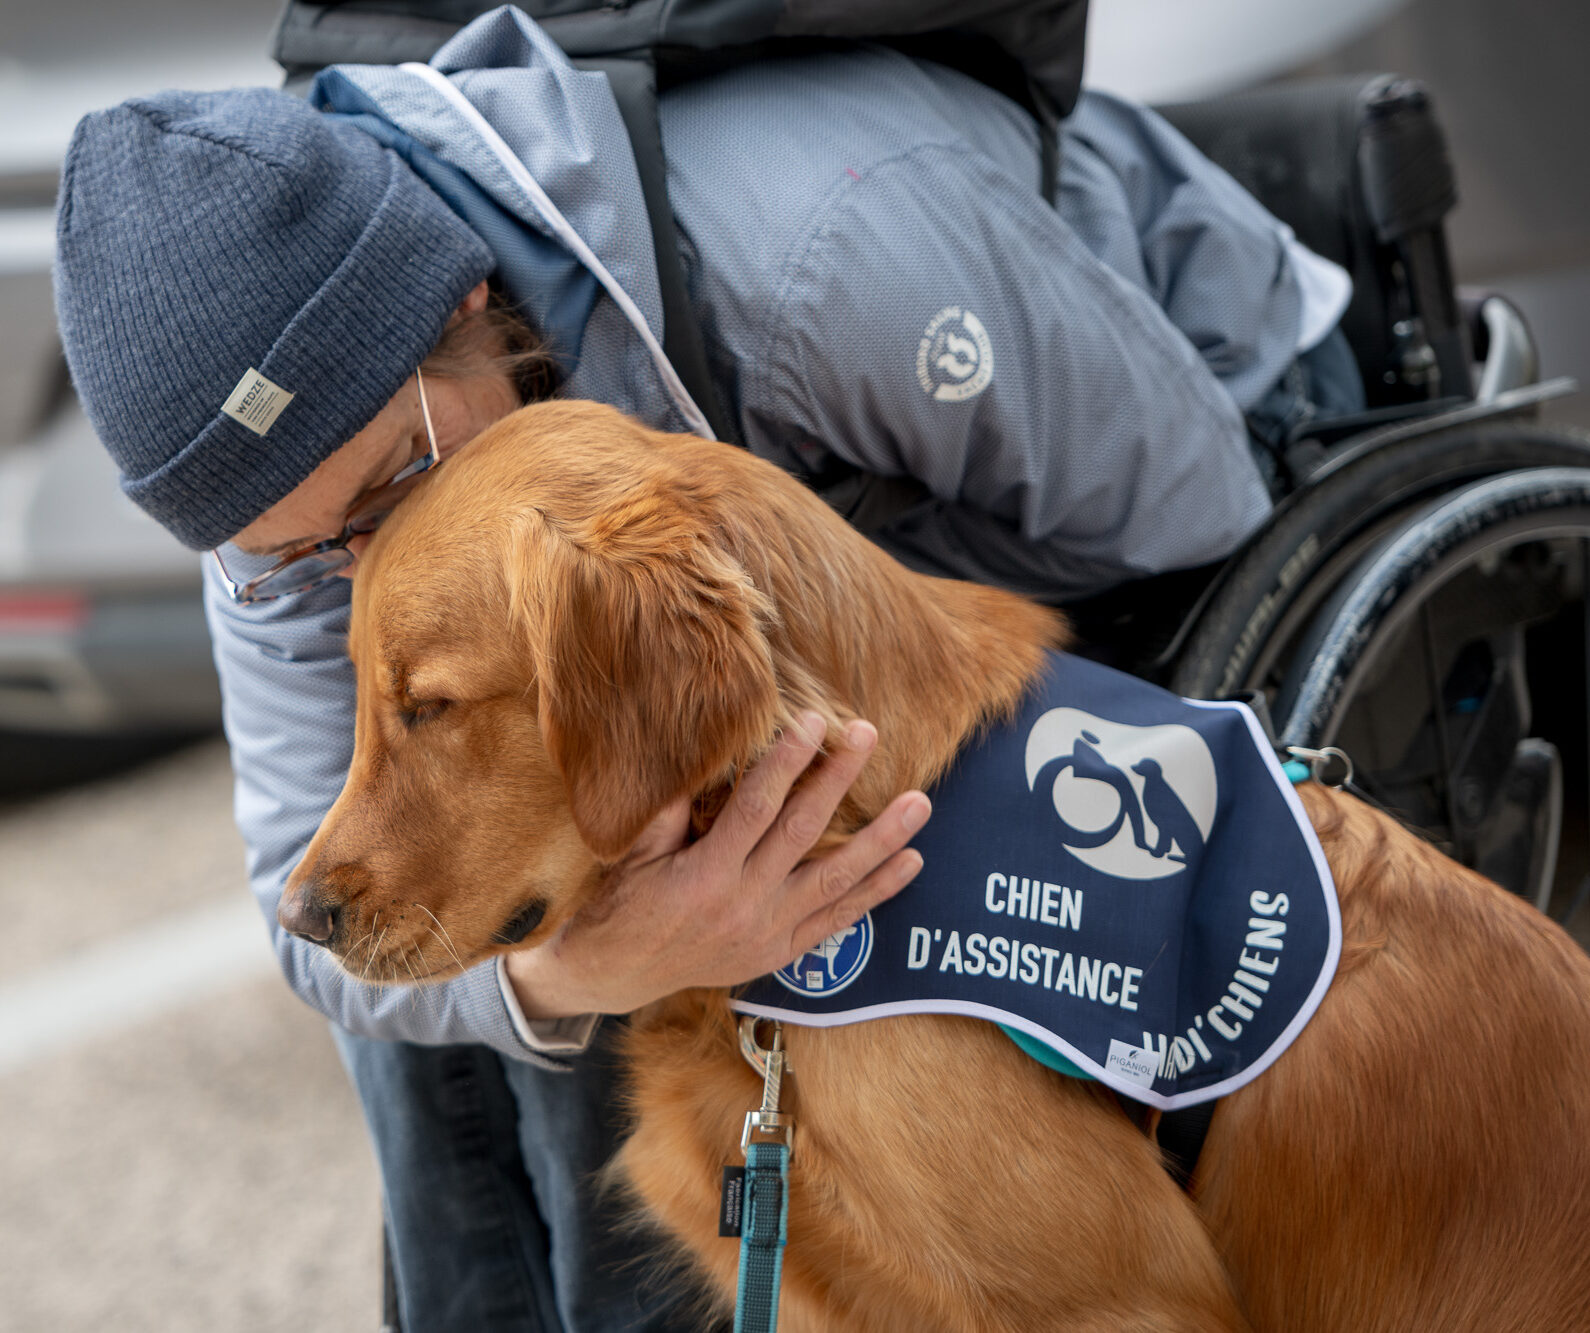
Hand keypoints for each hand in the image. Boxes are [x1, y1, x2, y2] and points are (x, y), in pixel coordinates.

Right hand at [503, 713, 929, 1018]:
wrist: (617, 975)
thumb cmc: (624, 903)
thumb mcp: (638, 851)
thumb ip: (675, 807)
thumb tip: (714, 753)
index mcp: (705, 875)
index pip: (755, 808)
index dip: (786, 763)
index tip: (811, 723)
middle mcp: (744, 905)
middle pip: (803, 833)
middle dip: (838, 780)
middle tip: (868, 735)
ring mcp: (767, 932)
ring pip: (836, 881)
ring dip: (882, 841)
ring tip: (920, 805)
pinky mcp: (780, 952)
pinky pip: (838, 921)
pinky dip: (876, 893)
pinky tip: (910, 862)